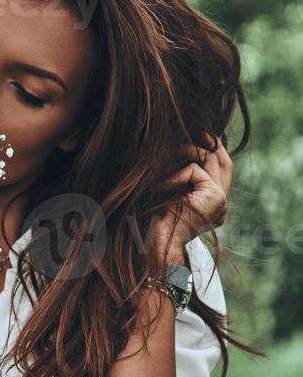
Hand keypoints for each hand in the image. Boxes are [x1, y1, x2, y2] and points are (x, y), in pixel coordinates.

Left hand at [154, 132, 232, 260]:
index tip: (196, 134)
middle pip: (222, 160)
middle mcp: (221, 202)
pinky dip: (175, 174)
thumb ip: (179, 176)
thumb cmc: (155, 223)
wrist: (156, 247)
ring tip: (166, 154)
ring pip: (211, 159)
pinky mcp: (214, 196)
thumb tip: (178, 147)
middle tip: (193, 128)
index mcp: (212, 204)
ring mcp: (221, 200)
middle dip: (208, 141)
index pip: (221, 167)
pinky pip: (195, 169)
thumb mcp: (169, 194)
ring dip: (185, 151)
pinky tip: (161, 186)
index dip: (211, 148)